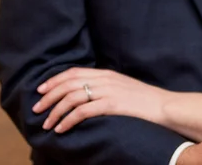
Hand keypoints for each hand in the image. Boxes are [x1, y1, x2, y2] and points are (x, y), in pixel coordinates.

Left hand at [32, 67, 161, 132]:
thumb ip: (106, 88)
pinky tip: (62, 128)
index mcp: (107, 74)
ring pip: (72, 97)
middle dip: (49, 96)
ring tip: (47, 124)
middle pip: (68, 83)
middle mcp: (105, 79)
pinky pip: (83, 111)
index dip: (54, 80)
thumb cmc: (145, 101)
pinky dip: (68, 120)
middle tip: (36, 108)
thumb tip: (87, 95)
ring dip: (55, 111)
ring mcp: (109, 91)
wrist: (165, 107)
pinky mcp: (112, 105)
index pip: (74, 72)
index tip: (41, 90)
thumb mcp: (123, 88)